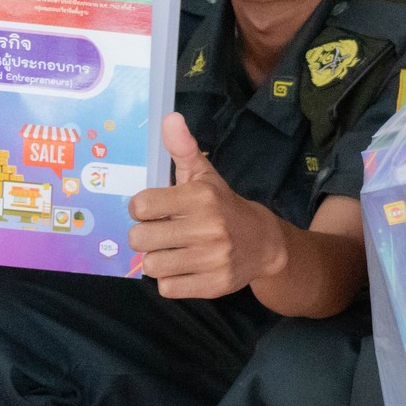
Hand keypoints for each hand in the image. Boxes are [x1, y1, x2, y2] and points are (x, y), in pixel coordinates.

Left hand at [127, 113, 287, 298]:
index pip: (140, 206)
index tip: (157, 210)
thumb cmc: (223, 206)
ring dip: (158, 260)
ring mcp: (213, 258)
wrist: (265, 243)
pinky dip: (171, 280)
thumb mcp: (205, 176)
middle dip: (146, 236)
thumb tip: (169, 117)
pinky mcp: (214, 284)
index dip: (143, 209)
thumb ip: (183, 148)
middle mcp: (208, 228)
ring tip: (174, 252)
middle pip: (140, 239)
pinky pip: (167, 288)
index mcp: (201, 197)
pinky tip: (186, 268)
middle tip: (163, 233)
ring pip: (151, 266)